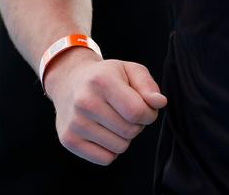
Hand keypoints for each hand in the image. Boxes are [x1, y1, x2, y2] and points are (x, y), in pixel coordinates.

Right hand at [43, 48, 167, 164]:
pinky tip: (103, 131)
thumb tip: (159, 103)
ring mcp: (75, 123)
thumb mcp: (129, 70)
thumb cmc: (105, 76)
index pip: (137, 112)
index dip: (149, 114)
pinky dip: (111, 149)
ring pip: (120, 147)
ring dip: (124, 137)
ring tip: (113, 120)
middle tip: (126, 112)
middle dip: (137, 124)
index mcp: (102, 81)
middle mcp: (85, 102)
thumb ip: (148, 85)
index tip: (145, 107)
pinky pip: (105, 158)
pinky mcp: (69, 140)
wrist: (69, 81)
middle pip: (130, 131)